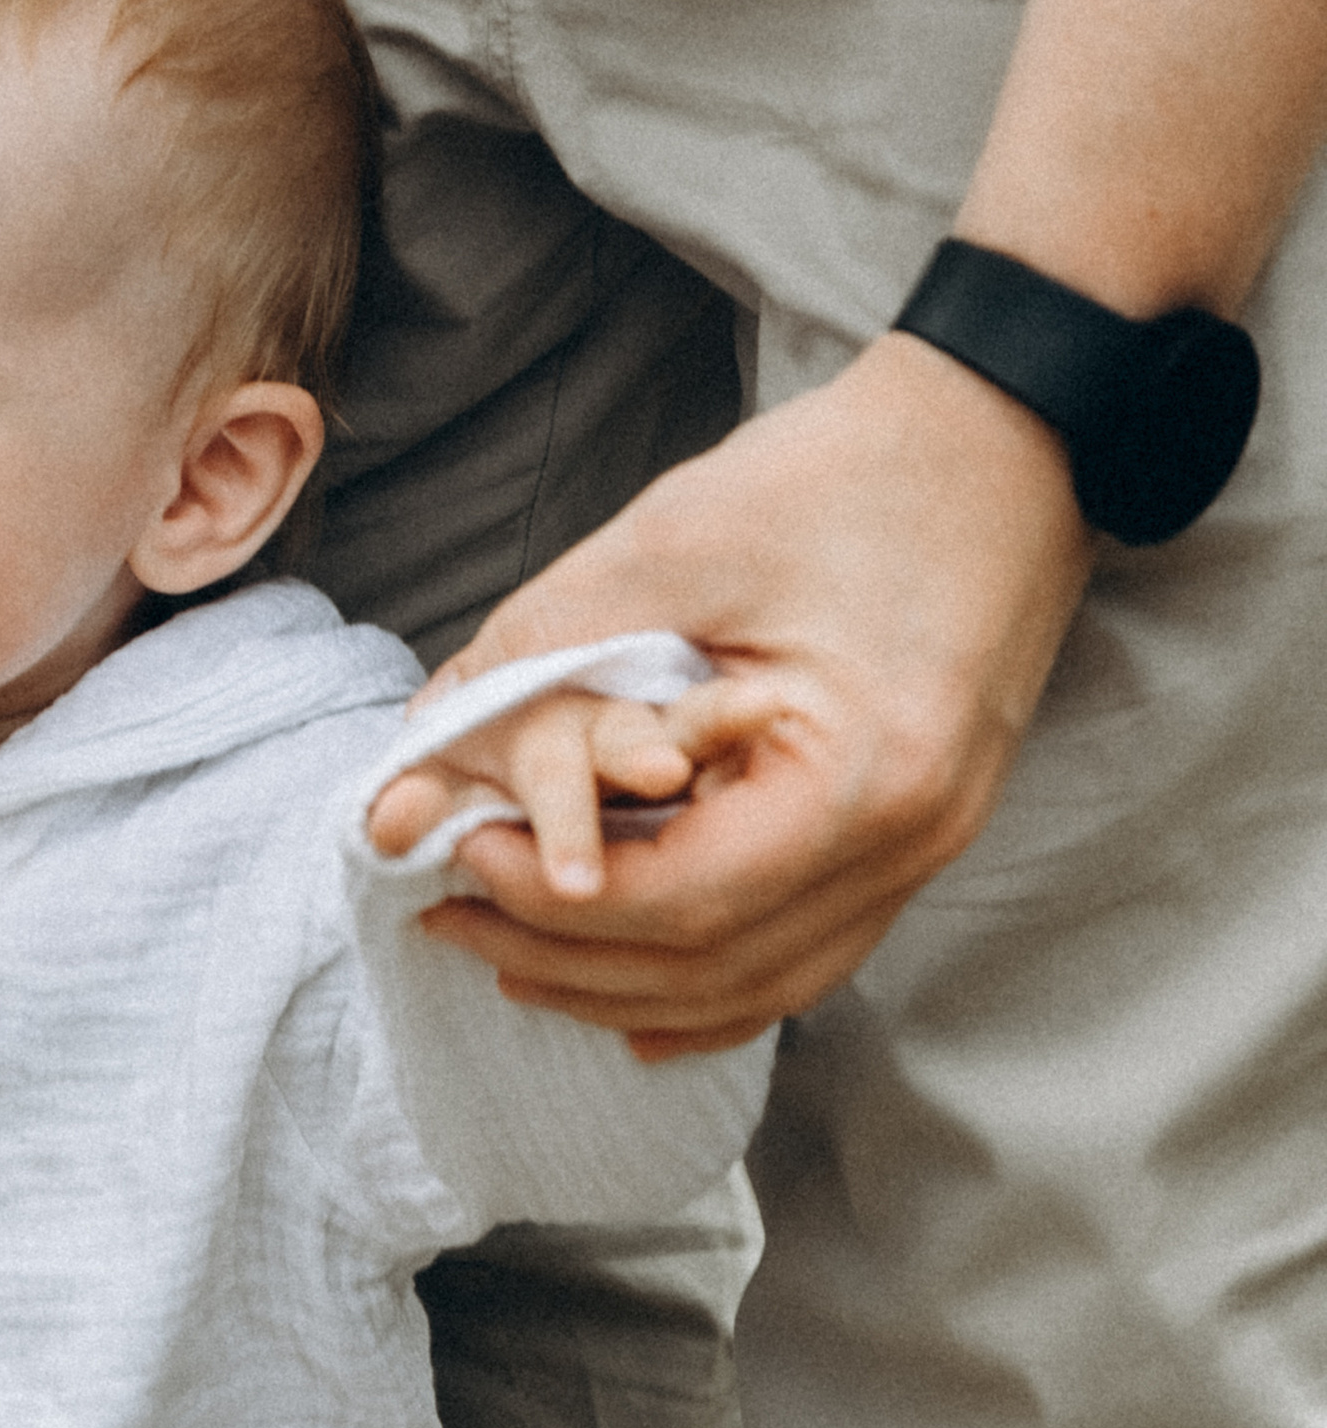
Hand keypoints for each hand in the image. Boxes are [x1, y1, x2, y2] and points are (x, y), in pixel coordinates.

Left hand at [375, 336, 1091, 1057]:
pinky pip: (809, 952)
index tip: (460, 849)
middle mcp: (910, 841)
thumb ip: (542, 651)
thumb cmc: (850, 473)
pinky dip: (712, 982)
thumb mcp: (675, 546)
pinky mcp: (921, 832)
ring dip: (628, 984)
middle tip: (453, 916)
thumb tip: (421, 746)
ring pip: (763, 982)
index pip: (681, 901)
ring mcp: (929, 849)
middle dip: (567, 957)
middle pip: (715, 965)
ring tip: (514, 955)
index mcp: (862, 777)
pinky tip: (631, 992)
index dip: (550, 897)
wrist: (1006, 434)